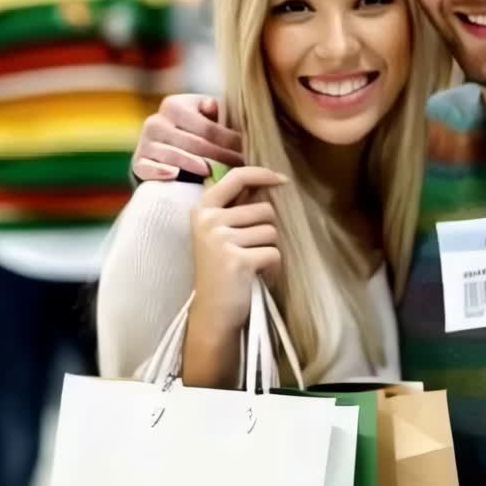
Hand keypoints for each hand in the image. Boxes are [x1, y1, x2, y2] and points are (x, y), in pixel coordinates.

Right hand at [132, 94, 242, 180]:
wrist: (166, 149)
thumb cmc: (195, 131)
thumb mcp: (205, 116)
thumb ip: (213, 110)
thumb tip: (212, 106)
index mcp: (173, 105)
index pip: (207, 127)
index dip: (230, 141)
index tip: (247, 151)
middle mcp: (155, 122)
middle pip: (194, 143)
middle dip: (220, 157)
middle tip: (238, 167)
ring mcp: (144, 143)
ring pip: (174, 156)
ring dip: (197, 167)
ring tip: (216, 175)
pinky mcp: (137, 162)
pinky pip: (148, 168)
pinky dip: (161, 172)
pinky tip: (176, 175)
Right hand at [190, 165, 285, 334]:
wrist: (212, 311)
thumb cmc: (221, 268)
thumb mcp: (219, 231)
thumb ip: (236, 206)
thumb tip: (270, 180)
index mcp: (203, 208)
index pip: (238, 176)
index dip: (263, 174)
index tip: (282, 180)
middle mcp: (209, 221)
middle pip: (265, 209)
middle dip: (267, 229)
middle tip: (250, 249)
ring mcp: (221, 240)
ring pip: (272, 232)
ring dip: (269, 248)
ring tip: (250, 262)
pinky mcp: (237, 261)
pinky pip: (274, 253)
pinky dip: (272, 266)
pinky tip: (255, 275)